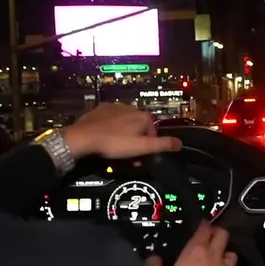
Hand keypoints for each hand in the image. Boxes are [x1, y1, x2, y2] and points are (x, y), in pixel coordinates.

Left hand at [62, 103, 181, 159]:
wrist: (84, 137)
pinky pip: (111, 119)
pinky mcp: (100, 109)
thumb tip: (180, 143)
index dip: (147, 148)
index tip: (139, 158)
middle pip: (140, 127)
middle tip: (127, 156)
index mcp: (143, 116)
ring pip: (126, 123)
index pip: (153, 133)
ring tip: (115, 148)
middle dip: (136, 141)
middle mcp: (131, 107)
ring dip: (124, 134)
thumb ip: (162, 145)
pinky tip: (105, 137)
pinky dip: (111, 127)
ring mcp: (115, 107)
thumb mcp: (141, 148)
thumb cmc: (114, 144)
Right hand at [146, 224, 238, 265]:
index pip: (204, 229)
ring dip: (224, 251)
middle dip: (217, 232)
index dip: (203, 224)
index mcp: (197, 250)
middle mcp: (214, 257)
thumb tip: (152, 259)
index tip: (201, 223)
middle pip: (222, 235)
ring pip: (230, 252)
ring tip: (216, 255)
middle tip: (209, 235)